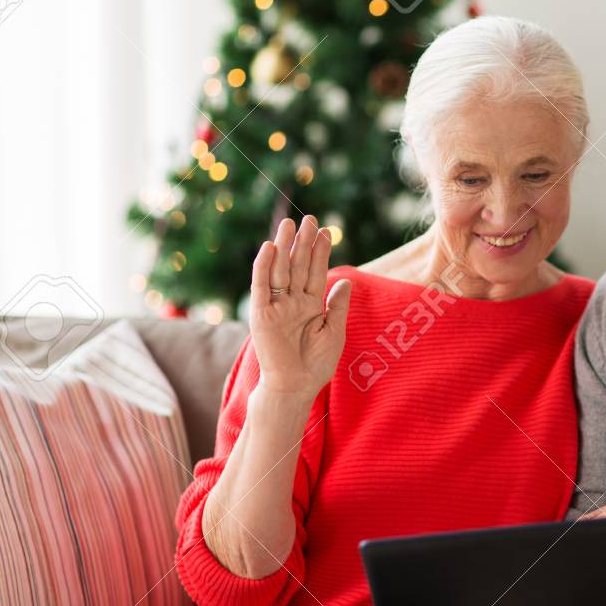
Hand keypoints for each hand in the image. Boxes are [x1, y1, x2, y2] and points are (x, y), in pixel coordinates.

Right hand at [249, 215, 351, 398]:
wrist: (296, 387)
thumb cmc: (316, 364)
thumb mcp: (334, 331)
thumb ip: (337, 305)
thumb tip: (344, 279)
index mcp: (310, 305)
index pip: (315, 271)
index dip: (320, 252)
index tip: (327, 231)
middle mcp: (292, 302)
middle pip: (298, 265)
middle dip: (304, 242)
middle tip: (310, 218)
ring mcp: (276, 306)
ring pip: (280, 270)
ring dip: (284, 247)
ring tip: (290, 223)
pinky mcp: (261, 314)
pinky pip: (261, 286)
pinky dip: (264, 267)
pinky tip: (269, 248)